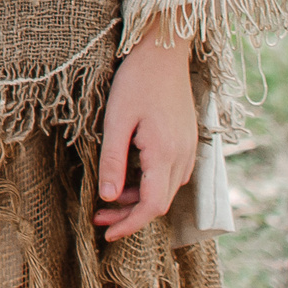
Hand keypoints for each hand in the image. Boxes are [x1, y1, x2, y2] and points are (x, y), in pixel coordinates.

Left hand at [95, 33, 197, 241]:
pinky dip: (150, 185)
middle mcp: (183, 157)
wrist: (164, 52)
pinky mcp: (187, 142)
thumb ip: (114, 160)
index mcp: (165, 154)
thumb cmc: (136, 81)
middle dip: (129, 216)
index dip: (130, 225)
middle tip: (98, 218)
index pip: (152, 206)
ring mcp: (189, 150)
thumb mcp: (116, 120)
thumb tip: (109, 198)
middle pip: (160, 203)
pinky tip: (129, 179)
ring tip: (108, 200)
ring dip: (139, 201)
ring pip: (166, 190)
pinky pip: (171, 175)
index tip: (106, 234)